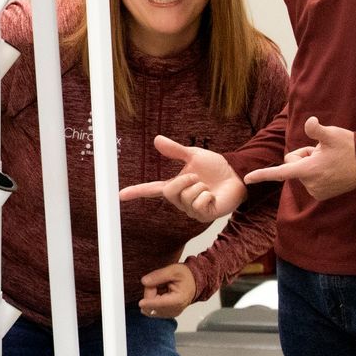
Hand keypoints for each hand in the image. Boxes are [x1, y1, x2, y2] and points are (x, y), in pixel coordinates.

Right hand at [118, 136, 245, 222]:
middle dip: (186, 179)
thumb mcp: (193, 155)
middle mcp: (180, 201)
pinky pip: (199, 203)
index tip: (119, 195)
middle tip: (197, 177)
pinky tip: (213, 196)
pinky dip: (208, 195)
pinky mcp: (204, 216)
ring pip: (187, 196)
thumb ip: (175, 150)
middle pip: (171, 190)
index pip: (151, 190)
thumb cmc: (215, 168)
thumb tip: (156, 139)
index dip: (135, 192)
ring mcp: (191, 210)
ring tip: (208, 187)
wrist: (236, 175)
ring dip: (200, 186)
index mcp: (174, 186)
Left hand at [138, 263, 196, 318]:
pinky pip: (152, 309)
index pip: (159, 304)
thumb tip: (144, 282)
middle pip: (152, 305)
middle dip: (151, 292)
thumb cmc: (186, 277)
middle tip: (160, 284)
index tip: (140, 303)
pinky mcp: (166, 314)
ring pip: (150, 308)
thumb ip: (158, 275)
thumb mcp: (173, 270)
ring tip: (162, 289)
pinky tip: (161, 295)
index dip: (148, 302)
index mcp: (178, 300)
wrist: (193, 283)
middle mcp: (174, 310)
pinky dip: (153, 301)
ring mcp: (170, 314)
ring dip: (151, 297)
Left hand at [243, 116, 355, 199]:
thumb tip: (310, 122)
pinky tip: (332, 168)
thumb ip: (316, 129)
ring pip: (302, 173)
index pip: (279, 172)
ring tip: (330, 160)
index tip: (246, 179)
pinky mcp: (323, 195)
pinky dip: (317, 173)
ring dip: (312, 165)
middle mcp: (310, 184)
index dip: (261, 175)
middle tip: (322, 151)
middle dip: (303, 157)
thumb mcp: (332, 134)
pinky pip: (311, 180)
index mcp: (308, 171)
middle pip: (293, 166)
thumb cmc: (350, 147)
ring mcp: (317, 191)